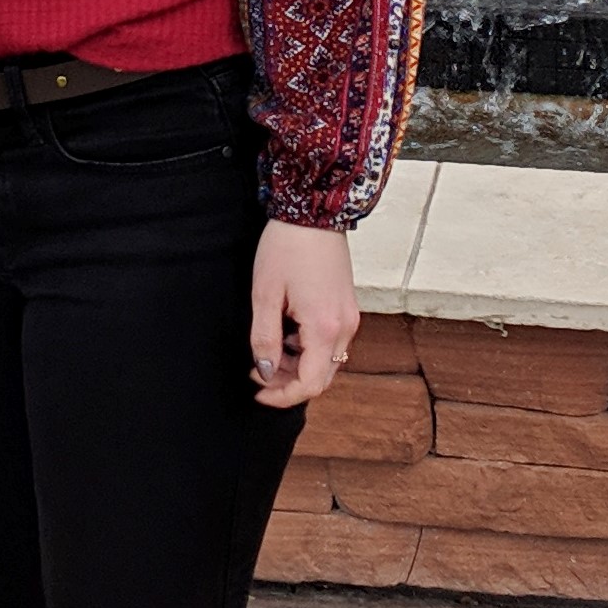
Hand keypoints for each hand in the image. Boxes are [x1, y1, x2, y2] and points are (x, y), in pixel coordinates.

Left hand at [251, 219, 356, 407]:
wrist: (314, 212)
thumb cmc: (286, 248)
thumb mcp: (265, 295)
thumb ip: (265, 338)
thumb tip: (266, 371)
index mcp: (324, 328)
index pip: (310, 384)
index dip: (282, 395)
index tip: (258, 391)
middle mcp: (344, 327)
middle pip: (322, 378)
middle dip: (290, 383)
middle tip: (259, 373)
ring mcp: (349, 317)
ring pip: (327, 362)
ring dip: (299, 365)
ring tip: (269, 350)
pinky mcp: (348, 307)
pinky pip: (332, 343)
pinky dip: (309, 349)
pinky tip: (287, 333)